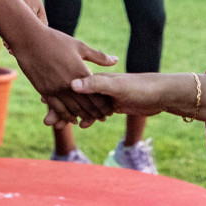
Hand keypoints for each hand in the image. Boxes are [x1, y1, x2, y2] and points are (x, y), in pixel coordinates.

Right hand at [8, 26, 116, 122]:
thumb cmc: (56, 40)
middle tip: (103, 118)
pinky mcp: (45, 91)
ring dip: (83, 117)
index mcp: (81, 72)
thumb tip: (115, 60)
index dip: (105, 105)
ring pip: (74, 110)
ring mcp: (57, 89)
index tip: (111, 109)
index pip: (97, 95)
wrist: (29, 39)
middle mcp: (70, 84)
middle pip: (87, 106)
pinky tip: (72, 119)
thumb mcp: (79, 46)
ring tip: (90, 120)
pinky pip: (58, 109)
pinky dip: (67, 116)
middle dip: (97, 113)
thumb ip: (98, 56)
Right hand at [51, 71, 205, 123]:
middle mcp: (98, 87)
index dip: (58, 98)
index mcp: (96, 80)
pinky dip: (87, 117)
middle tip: (47, 122)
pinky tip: (81, 125)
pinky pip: (95, 111)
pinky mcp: (113, 103)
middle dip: (60, 111)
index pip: (71, 91)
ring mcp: (104, 96)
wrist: (161, 92)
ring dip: (71, 115)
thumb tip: (74, 85)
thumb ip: (96, 84)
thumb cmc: (140, 86)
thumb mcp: (117, 85)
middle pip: (74, 101)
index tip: (44, 105)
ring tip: (58, 125)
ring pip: (82, 107)